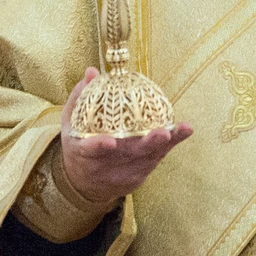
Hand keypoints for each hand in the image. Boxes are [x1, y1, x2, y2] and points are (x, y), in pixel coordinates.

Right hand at [57, 69, 191, 207]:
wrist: (82, 184)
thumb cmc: (78, 144)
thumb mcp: (70, 124)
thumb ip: (80, 98)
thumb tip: (92, 71)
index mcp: (82, 152)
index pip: (90, 150)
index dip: (99, 146)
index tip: (110, 142)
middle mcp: (104, 165)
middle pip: (128, 155)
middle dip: (147, 145)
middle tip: (162, 134)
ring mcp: (123, 173)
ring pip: (147, 158)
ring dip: (165, 143)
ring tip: (182, 129)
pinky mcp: (137, 177)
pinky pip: (156, 159)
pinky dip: (170, 145)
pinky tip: (184, 131)